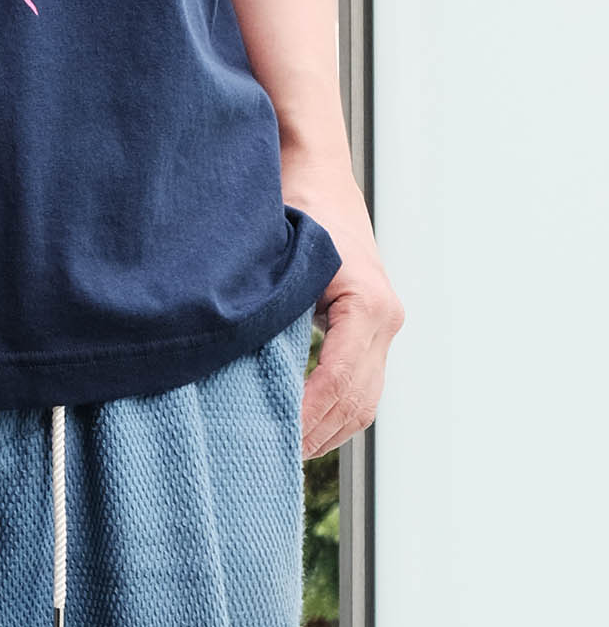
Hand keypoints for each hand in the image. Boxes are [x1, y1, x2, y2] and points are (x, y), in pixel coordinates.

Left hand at [285, 160, 404, 459]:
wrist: (315, 167)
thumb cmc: (295, 204)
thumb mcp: (282, 260)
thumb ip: (273, 313)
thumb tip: (240, 368)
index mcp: (369, 303)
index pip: (339, 381)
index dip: (305, 415)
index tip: (271, 439)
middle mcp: (385, 317)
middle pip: (358, 401)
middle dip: (316, 433)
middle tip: (270, 459)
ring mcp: (384, 322)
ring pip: (365, 400)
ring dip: (327, 430)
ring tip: (282, 453)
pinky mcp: (371, 324)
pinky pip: (361, 383)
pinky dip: (334, 409)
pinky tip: (301, 425)